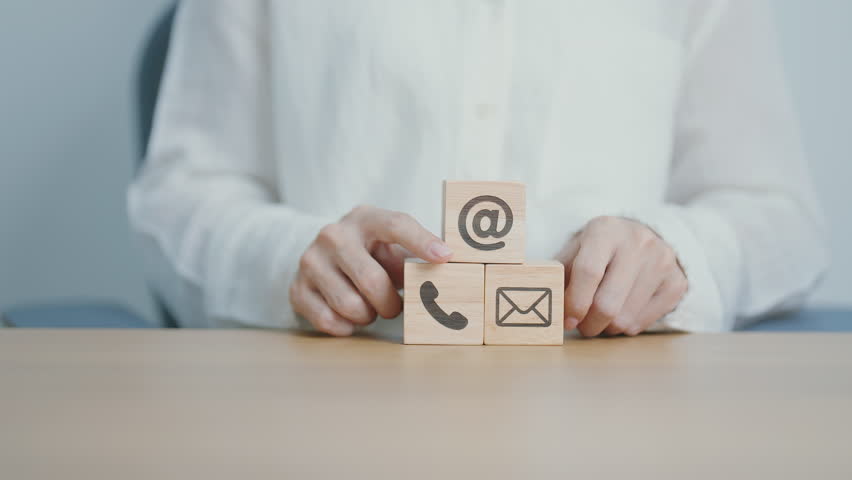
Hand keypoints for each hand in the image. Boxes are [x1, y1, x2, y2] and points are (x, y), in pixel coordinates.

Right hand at [290, 205, 451, 335]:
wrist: (322, 257)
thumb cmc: (371, 254)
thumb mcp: (392, 246)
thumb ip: (417, 254)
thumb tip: (452, 266)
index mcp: (365, 218)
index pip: (396, 224)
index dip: (421, 241)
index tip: (445, 257)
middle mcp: (334, 235)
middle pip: (372, 280)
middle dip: (390, 303)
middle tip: (394, 307)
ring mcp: (311, 260)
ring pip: (350, 305)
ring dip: (368, 316)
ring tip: (369, 308)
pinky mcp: (297, 288)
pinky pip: (329, 321)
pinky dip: (347, 327)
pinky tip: (349, 317)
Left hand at [556, 216, 686, 336]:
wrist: (645, 236)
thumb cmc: (600, 248)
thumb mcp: (577, 249)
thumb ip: (560, 273)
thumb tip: (548, 304)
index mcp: (605, 230)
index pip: (588, 271)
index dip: (574, 302)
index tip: (567, 320)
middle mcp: (638, 242)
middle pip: (608, 303)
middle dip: (589, 324)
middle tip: (582, 327)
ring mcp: (662, 262)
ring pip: (625, 319)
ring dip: (607, 328)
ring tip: (601, 318)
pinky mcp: (676, 283)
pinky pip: (644, 323)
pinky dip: (627, 326)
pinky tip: (622, 312)